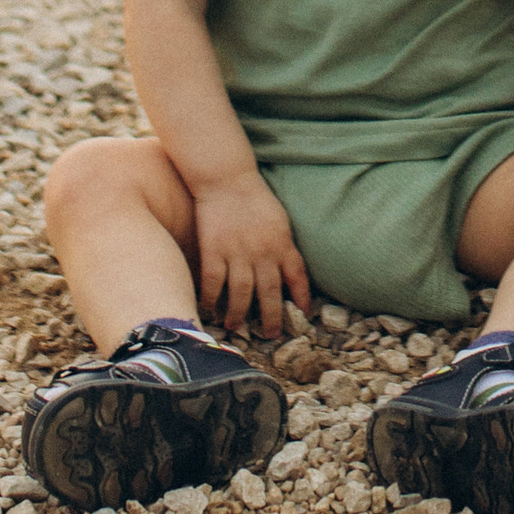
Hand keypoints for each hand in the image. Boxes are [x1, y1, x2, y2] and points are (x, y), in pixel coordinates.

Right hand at [189, 170, 308, 339]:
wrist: (227, 178)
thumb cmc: (255, 198)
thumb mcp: (280, 221)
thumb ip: (284, 246)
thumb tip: (288, 270)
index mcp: (282, 244)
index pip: (297, 276)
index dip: (302, 297)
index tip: (305, 315)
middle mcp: (262, 253)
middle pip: (269, 294)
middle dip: (272, 319)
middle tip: (270, 335)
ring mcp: (236, 253)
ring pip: (240, 295)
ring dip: (237, 314)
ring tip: (235, 326)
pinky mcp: (213, 251)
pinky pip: (212, 284)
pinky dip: (210, 300)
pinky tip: (208, 310)